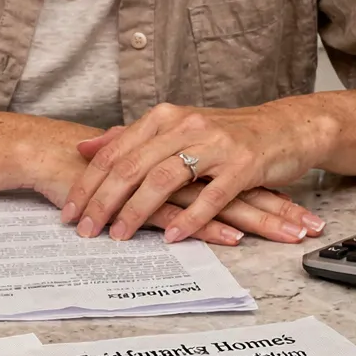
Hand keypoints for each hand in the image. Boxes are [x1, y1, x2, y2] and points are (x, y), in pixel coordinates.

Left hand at [21, 131, 276, 246]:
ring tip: (119, 236)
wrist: (286, 128)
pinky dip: (189, 218)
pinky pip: (211, 196)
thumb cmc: (227, 134)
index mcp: (164, 118)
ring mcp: (215, 145)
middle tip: (85, 230)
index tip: (69, 213)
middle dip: (104, 201)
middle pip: (132, 166)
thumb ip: (130, 138)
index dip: (88, 184)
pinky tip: (171, 237)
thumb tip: (85, 147)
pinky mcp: (243, 165)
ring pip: (164, 179)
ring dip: (137, 211)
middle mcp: (185, 126)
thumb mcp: (175, 129)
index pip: (115, 153)